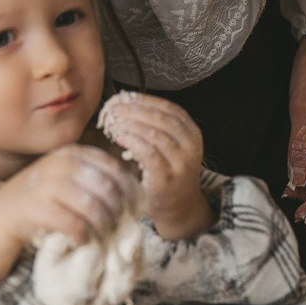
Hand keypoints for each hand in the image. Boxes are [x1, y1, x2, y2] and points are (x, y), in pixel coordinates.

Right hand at [0, 145, 132, 281]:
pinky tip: (81, 241)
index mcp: (71, 153)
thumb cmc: (37, 202)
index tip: (135, 207)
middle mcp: (60, 163)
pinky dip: (82, 235)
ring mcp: (47, 184)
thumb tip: (131, 193)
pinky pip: (73, 223)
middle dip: (119, 210)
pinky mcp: (36, 208)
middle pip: (107, 187)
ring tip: (103, 235)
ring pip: (94, 206)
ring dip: (103, 225)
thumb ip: (90, 178)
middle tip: (121, 226)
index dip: (129, 188)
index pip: (113, 166)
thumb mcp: (64, 180)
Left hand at [100, 91, 214, 240]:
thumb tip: (126, 103)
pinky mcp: (166, 178)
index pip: (169, 108)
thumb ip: (155, 127)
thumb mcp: (170, 146)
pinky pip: (148, 153)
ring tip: (113, 120)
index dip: (146, 100)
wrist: (178, 207)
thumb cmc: (168, 173)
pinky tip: (119, 136)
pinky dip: (132, 141)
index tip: (126, 97)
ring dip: (131, 124)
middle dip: (135, 110)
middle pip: (161, 118)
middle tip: (114, 107)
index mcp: (192, 132)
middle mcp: (190, 145)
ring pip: (155, 134)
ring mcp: (180, 162)